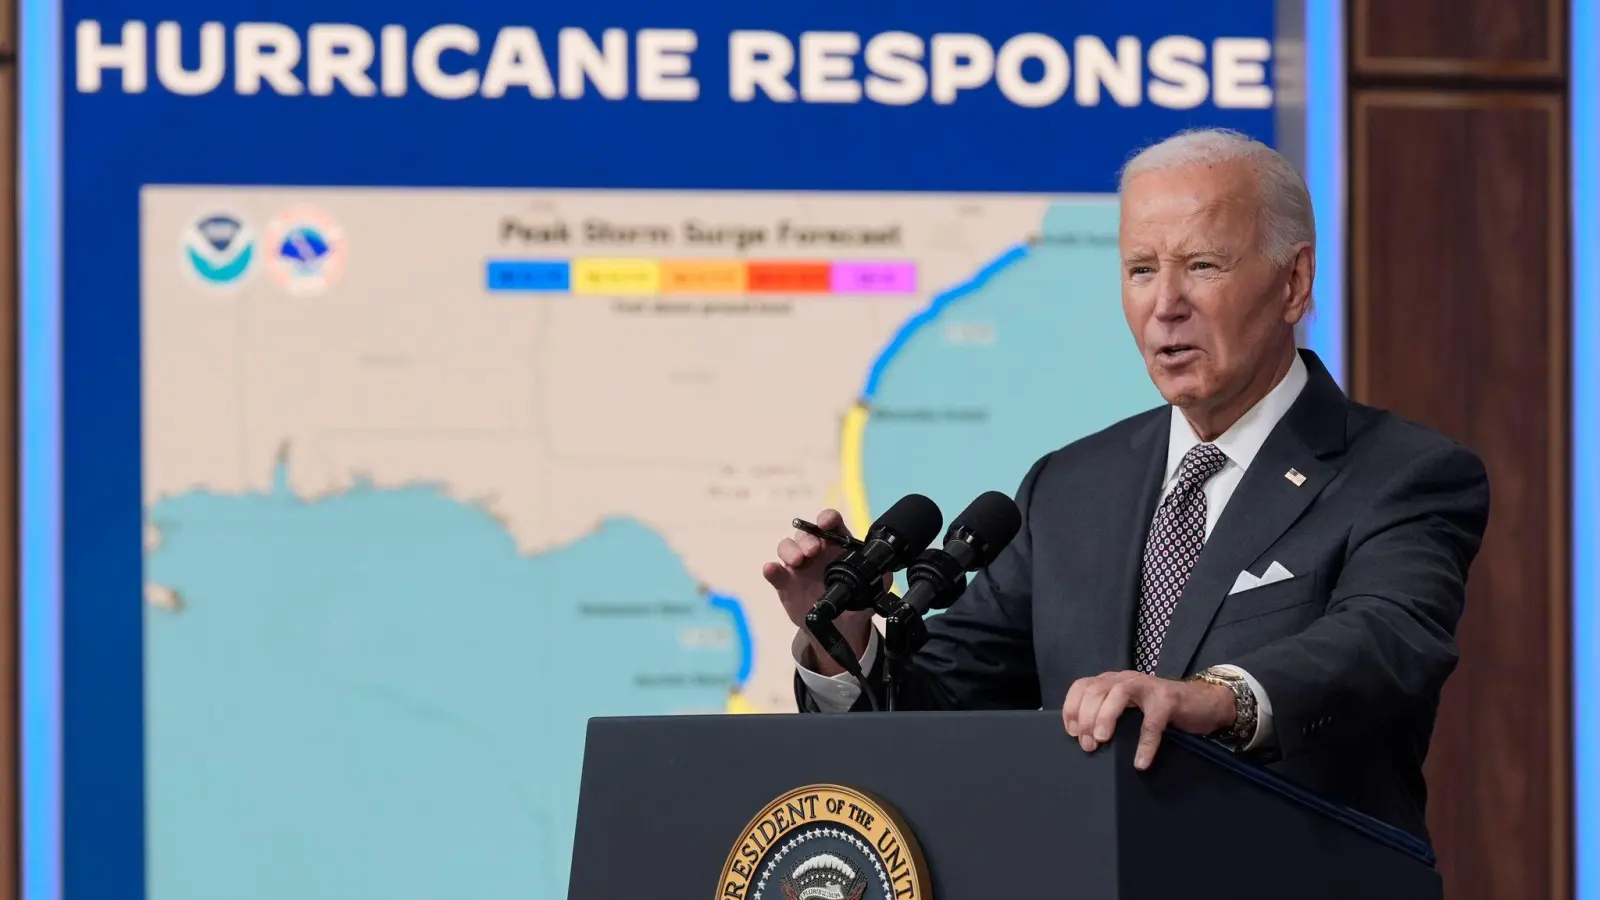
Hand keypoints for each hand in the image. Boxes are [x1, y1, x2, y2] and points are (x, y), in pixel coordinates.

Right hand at [761, 508, 883, 675]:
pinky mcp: (785, 583)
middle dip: (808, 538)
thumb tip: (885, 571)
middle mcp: (815, 551)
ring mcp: (798, 566)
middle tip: (813, 551)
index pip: (830, 523)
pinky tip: (772, 570)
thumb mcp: (874, 588)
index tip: (827, 523)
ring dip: (790, 550)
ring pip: (787, 547)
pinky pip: (775, 573)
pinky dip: (771, 570)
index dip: (827, 518)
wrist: (841, 628)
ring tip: (797, 561)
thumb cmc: (857, 600)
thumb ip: (880, 576)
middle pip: (806, 533)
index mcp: (836, 546)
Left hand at [1062, 671, 1235, 769]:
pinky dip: (1145, 743)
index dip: (1072, 708)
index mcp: (1112, 681)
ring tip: (1102, 741)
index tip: (1071, 732)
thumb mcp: (1129, 709)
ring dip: (1105, 717)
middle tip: (1087, 744)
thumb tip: (1085, 740)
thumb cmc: (1161, 710)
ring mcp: (1147, 687)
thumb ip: (1109, 715)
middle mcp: (1125, 679)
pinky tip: (1140, 761)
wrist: (1203, 702)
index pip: (1082, 687)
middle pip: (1095, 690)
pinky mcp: (1168, 700)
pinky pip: (1152, 722)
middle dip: (1086, 718)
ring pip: (1118, 694)